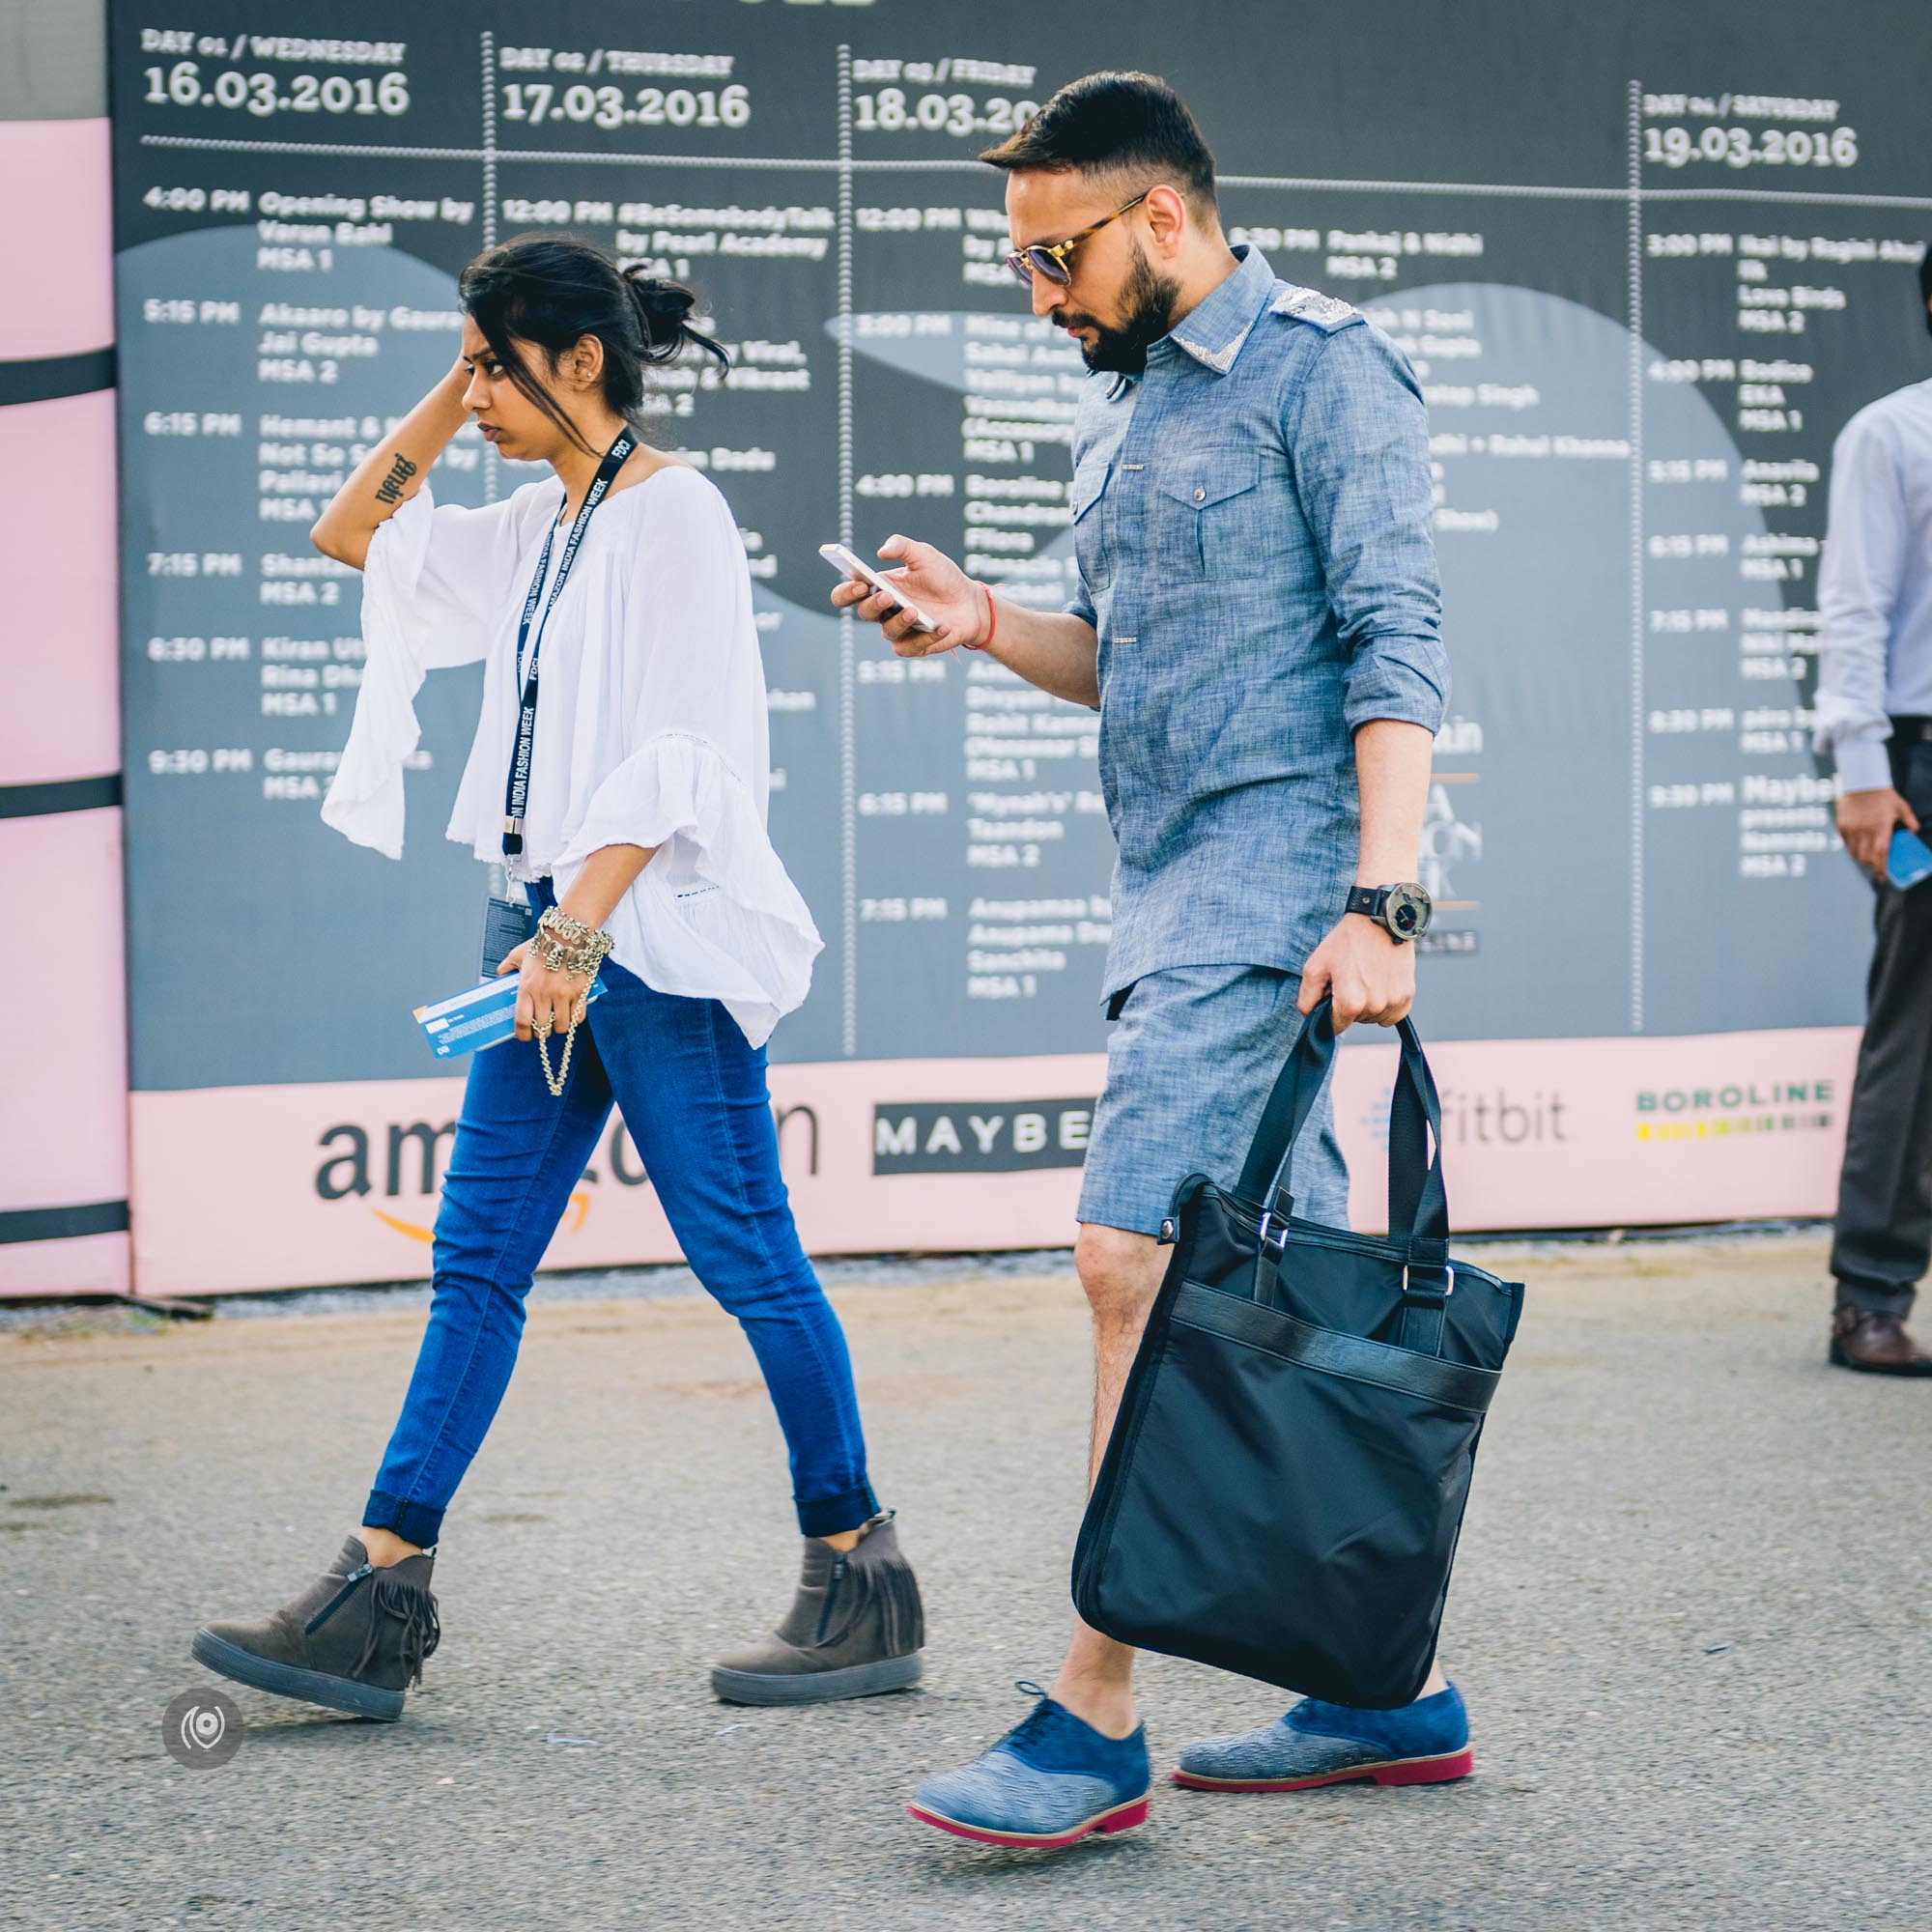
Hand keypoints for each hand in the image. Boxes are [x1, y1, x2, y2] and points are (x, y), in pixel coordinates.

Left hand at [497, 940, 587, 1041]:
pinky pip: (578, 1017)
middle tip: (543, 1026)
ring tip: (558, 1021)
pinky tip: (572, 1013)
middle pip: (543, 1027)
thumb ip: (507, 966)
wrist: (568, 935)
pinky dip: (575, 1019)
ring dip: (559, 1027)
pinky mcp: (580, 993)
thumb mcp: (519, 954)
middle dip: (542, 1031)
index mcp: (526, 987)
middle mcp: (544, 993)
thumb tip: (499, 974)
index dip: (523, 1034)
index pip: (522, 1021)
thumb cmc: (543, 944)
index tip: (525, 1036)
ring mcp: (563, 994)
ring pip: (562, 1026)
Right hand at [828, 536, 988, 656]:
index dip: (847, 592)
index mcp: (879, 587)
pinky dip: (926, 638)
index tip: (860, 584)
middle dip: (872, 605)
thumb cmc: (943, 577)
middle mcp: (885, 611)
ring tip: (915, 611)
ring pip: (888, 631)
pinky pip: (911, 647)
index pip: (849, 594)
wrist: (970, 601)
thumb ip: (902, 546)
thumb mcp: (924, 554)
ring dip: (900, 622)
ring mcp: (899, 629)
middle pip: (863, 613)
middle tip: (887, 596)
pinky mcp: (915, 646)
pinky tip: (942, 627)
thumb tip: (881, 551)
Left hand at [1297, 915, 1416, 1029]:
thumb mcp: (1314, 967)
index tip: (1333, 995)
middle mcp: (1374, 1006)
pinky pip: (1393, 1015)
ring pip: (1374, 1018)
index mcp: (1350, 1003)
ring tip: (1366, 978)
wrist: (1379, 921)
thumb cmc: (1347, 941)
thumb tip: (1309, 1018)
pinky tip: (1380, 985)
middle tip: (1350, 979)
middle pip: (1355, 1021)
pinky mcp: (1407, 995)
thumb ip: (1306, 999)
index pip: (1335, 1027)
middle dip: (1349, 1006)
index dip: (1330, 1012)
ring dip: (1368, 1006)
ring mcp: (1393, 1002)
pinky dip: (1386, 1005)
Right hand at [1837, 786, 1918, 880]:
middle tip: (1875, 865)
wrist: (1862, 781)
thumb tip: (1914, 833)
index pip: (1880, 854)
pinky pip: (1846, 843)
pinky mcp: (1841, 826)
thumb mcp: (1901, 806)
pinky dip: (1851, 848)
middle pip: (1865, 858)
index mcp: (1881, 828)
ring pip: (1853, 853)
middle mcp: (1864, 831)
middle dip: (1870, 865)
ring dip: (1860, 858)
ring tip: (1865, 857)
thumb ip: (1910, 820)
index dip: (1881, 868)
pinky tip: (1857, 844)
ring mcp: (1851, 829)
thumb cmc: (1883, 794)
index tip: (1882, 877)